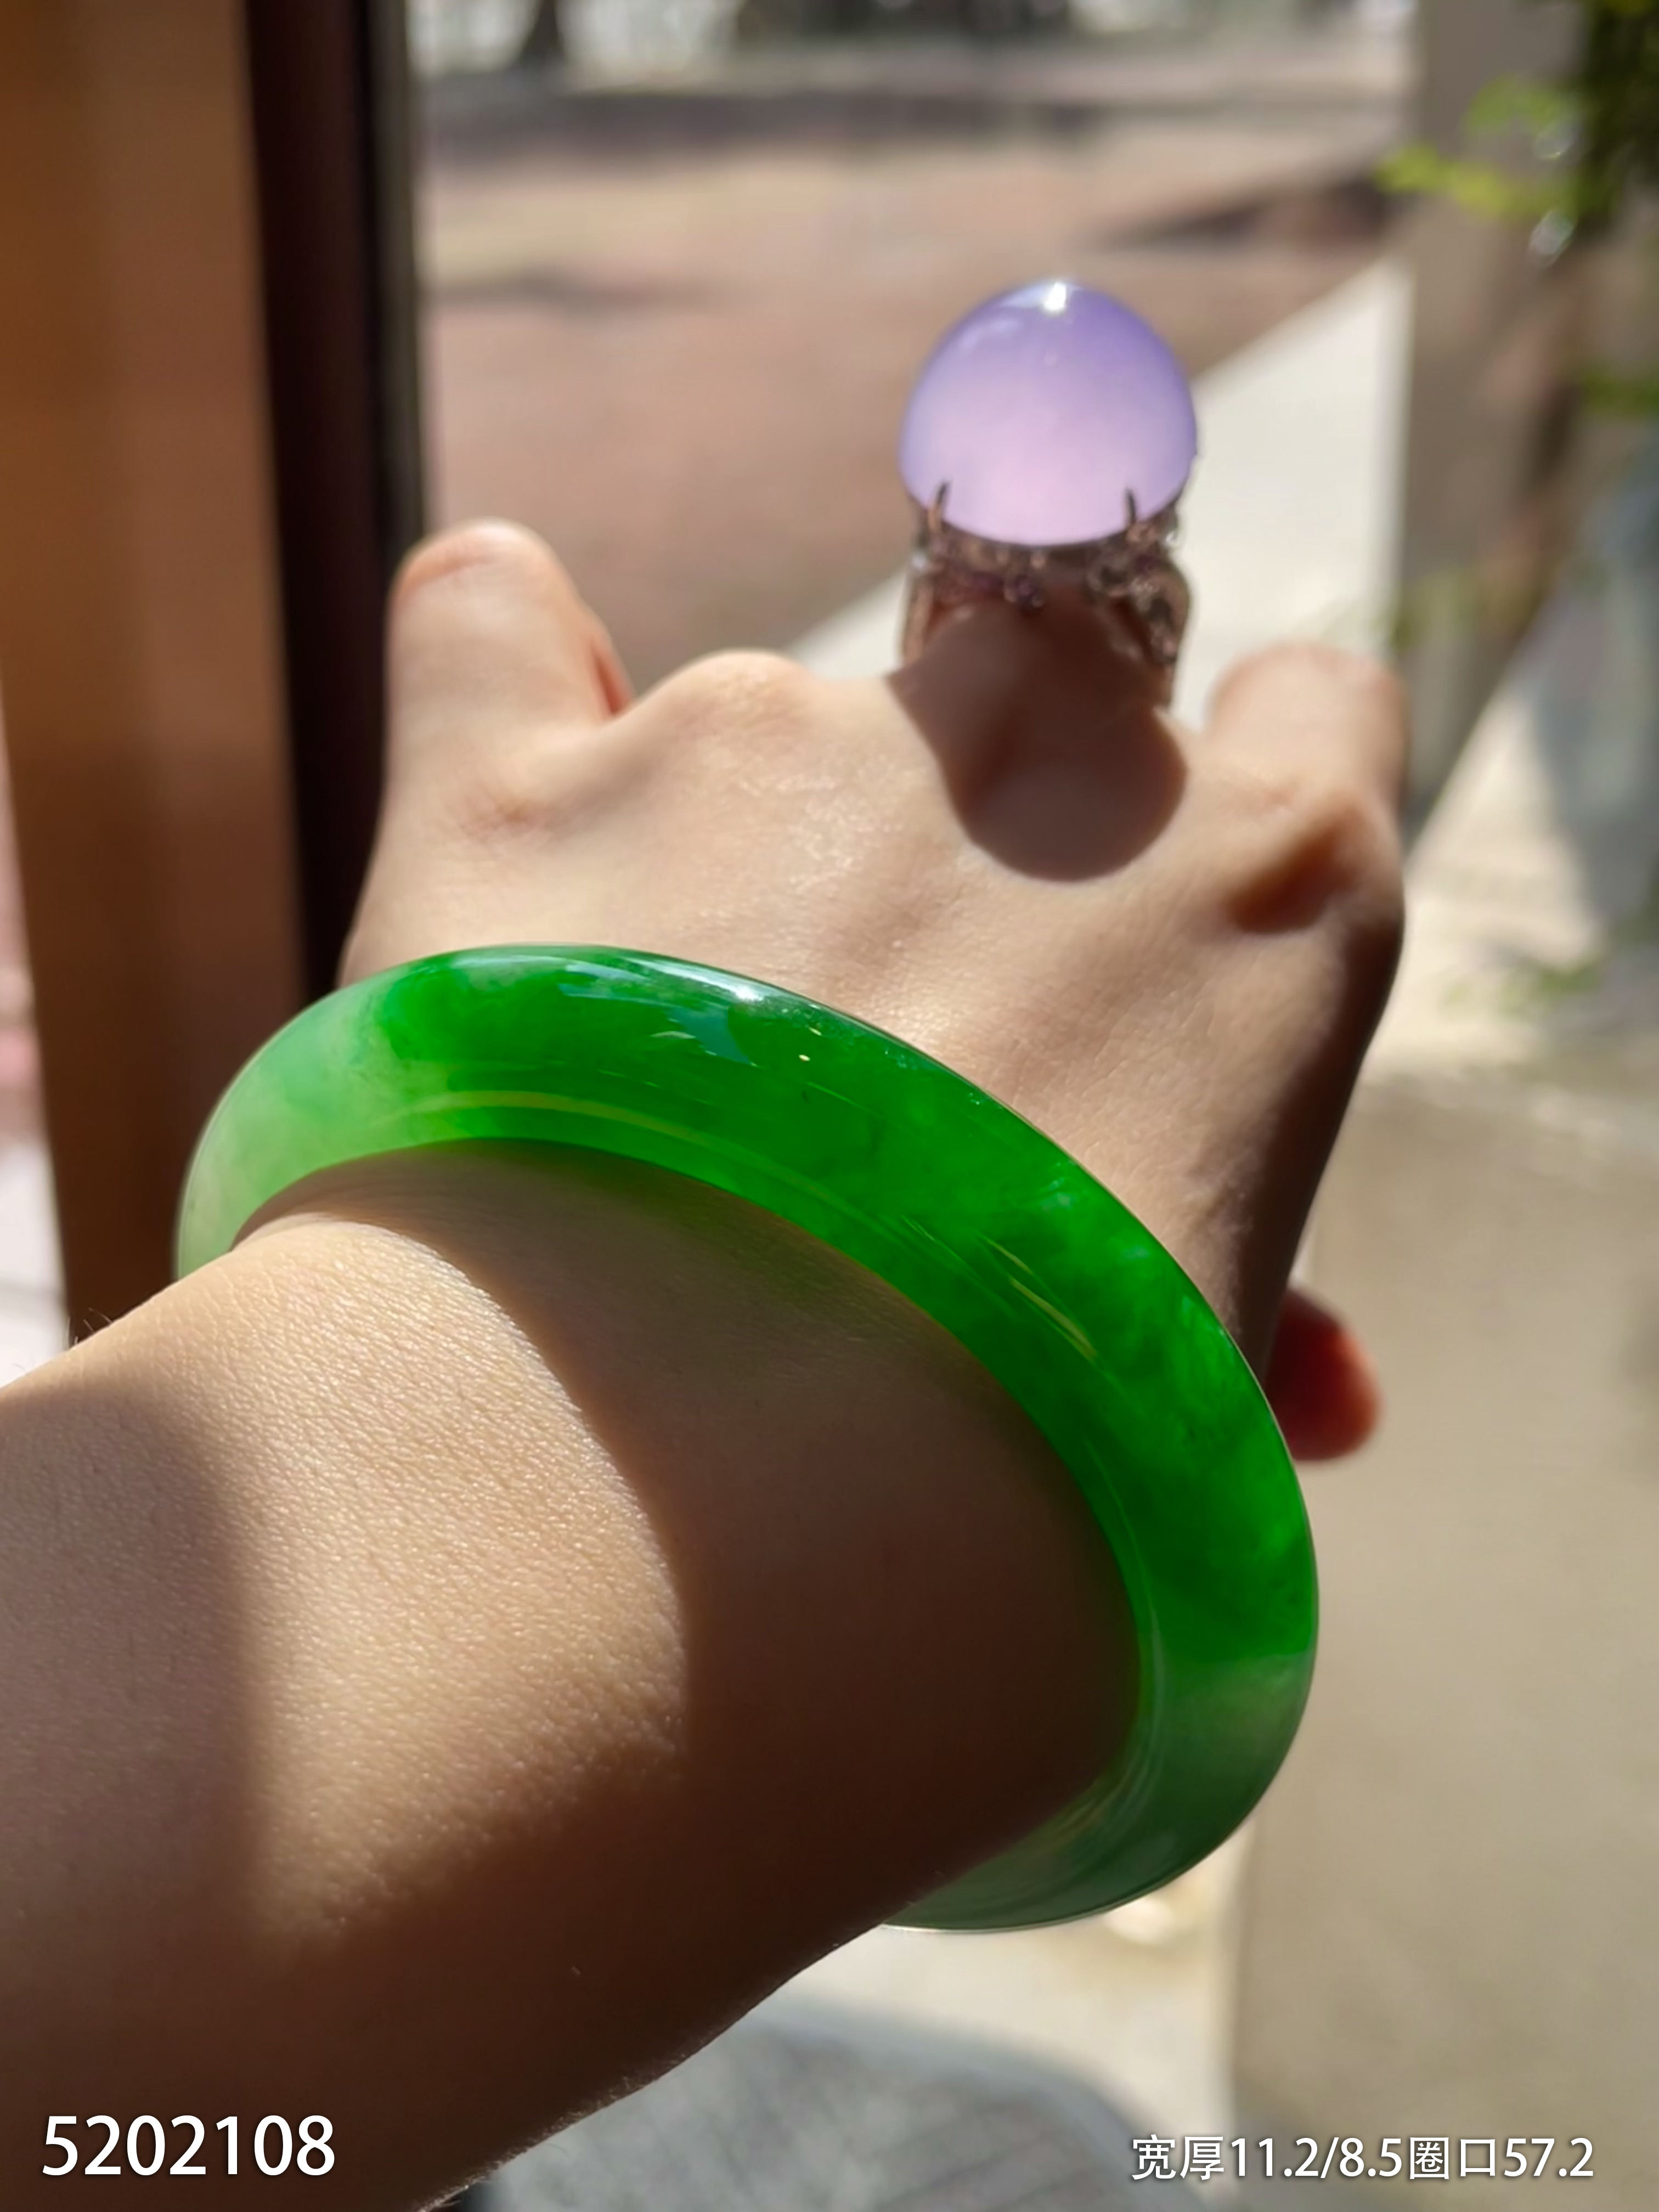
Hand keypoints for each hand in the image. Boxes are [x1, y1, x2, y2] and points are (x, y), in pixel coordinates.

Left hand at [345, 521, 1406, 1456]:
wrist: (694, 1538)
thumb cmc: (1011, 1498)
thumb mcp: (1205, 1381)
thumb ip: (1223, 1273)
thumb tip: (1313, 1383)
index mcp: (1263, 878)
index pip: (1318, 718)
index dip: (1236, 812)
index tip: (1154, 919)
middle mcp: (1035, 743)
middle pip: (1036, 708)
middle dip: (978, 854)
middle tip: (898, 1059)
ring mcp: (766, 738)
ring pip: (774, 739)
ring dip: (744, 869)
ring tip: (664, 1111)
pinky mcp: (517, 784)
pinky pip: (494, 627)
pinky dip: (508, 692)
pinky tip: (507, 829)